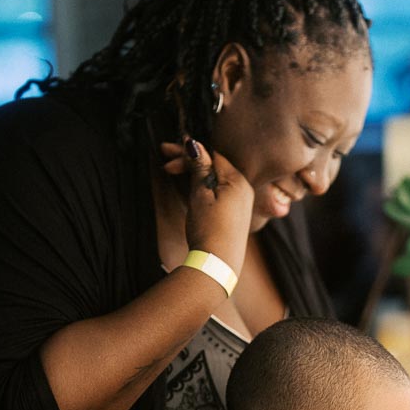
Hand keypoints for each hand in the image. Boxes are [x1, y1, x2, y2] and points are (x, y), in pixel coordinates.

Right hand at [160, 139, 253, 277]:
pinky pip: (219, 192)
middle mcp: (244, 189)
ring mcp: (241, 203)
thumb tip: (195, 145)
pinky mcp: (236, 215)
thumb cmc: (209, 229)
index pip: (212, 156)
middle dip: (190, 162)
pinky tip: (189, 187)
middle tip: (165, 161)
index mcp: (238, 181)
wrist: (217, 264)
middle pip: (214, 166)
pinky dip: (203, 187)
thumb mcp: (201, 195)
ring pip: (215, 179)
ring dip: (194, 174)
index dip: (189, 153)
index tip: (167, 152)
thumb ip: (200, 168)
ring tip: (172, 171)